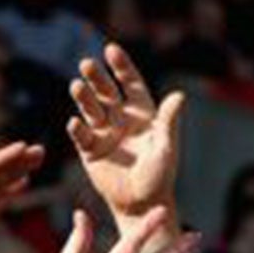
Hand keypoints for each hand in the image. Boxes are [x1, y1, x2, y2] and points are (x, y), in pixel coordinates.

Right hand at [66, 44, 185, 224]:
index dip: (121, 66)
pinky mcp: (90, 151)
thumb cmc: (159, 174)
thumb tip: (178, 96)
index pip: (130, 83)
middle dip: (97, 78)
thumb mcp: (166, 147)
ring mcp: (104, 134)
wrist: (141, 202)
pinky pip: (82, 136)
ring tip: (76, 85)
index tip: (111, 50)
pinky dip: (77, 129)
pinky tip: (75, 122)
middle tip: (86, 63)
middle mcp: (121, 119)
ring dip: (83, 98)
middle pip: (106, 92)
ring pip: (91, 109)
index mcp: (142, 112)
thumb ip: (169, 121)